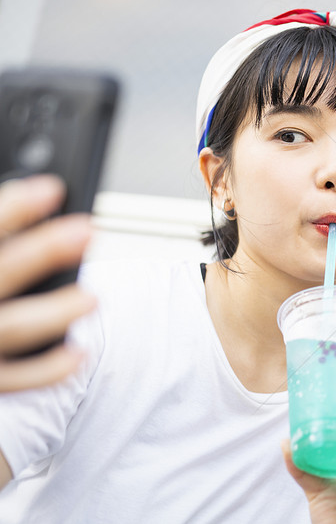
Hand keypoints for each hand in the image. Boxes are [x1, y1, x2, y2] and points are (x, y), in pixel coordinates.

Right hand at [0, 175, 94, 391]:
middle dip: (41, 252)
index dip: (13, 209)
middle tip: (86, 231)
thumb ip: (6, 238)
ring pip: (11, 328)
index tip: (51, 189)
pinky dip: (48, 369)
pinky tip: (78, 353)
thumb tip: (44, 196)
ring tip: (92, 298)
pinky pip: (15, 380)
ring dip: (54, 312)